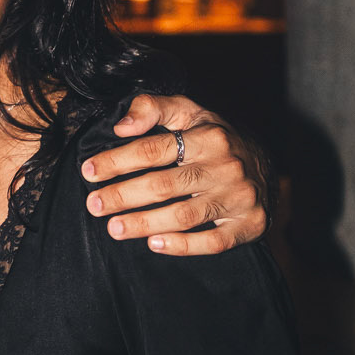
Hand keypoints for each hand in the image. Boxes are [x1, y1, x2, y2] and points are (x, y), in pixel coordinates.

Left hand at [80, 93, 269, 254]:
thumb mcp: (189, 112)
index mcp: (208, 137)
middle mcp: (226, 167)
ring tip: (114, 228)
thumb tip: (121, 126)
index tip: (89, 171)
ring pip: (184, 216)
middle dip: (123, 196)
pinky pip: (213, 242)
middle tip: (94, 205)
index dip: (117, 161)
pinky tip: (154, 244)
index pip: (153, 149)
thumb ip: (153, 108)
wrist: (265, 167)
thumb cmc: (214, 139)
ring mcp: (238, 197)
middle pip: (164, 185)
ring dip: (144, 224)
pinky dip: (182, 246)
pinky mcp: (249, 224)